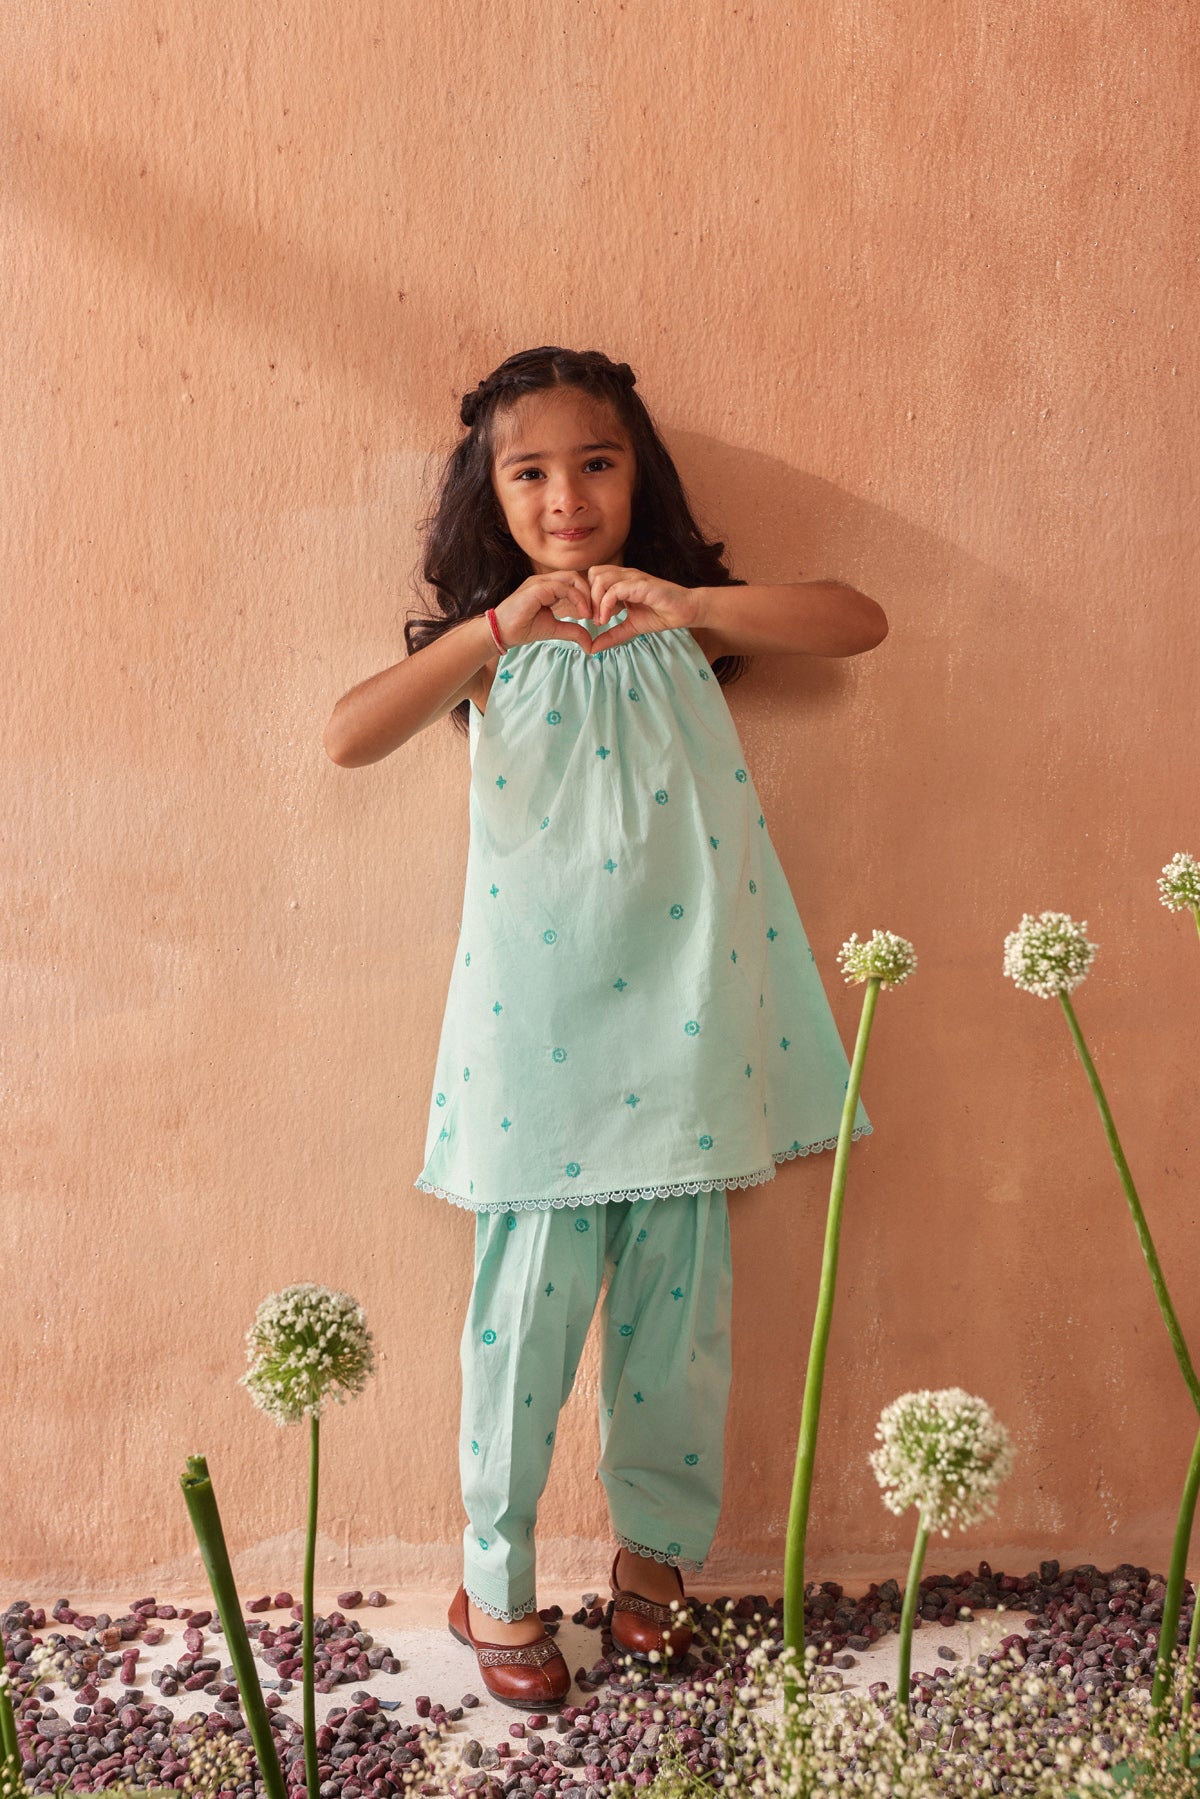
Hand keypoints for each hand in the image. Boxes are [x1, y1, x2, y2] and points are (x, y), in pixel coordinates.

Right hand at [494, 572, 596, 655]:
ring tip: (590, 614)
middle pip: (576, 576)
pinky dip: (576, 598)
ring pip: (571, 578)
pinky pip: (562, 587)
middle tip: (597, 613)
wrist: (500, 633)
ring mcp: (539, 582)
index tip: (595, 615)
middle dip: (590, 593)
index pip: (574, 582)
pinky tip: (582, 614)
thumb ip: (572, 631)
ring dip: (585, 595)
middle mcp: (544, 581)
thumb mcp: (554, 630)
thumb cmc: (521, 629)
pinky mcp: (536, 588)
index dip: (588, 596)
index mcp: (548, 587)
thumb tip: (590, 643)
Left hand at [585, 566, 701, 649]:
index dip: (588, 597)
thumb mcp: (631, 627)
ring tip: (600, 621)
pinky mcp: (640, 585)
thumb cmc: (661, 615)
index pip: (593, 578)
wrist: (685, 611)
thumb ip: (612, 635)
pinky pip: (615, 590)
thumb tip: (592, 648)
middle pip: (593, 574)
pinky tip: (607, 620)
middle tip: (593, 618)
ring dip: (595, 602)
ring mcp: (633, 578)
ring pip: (600, 579)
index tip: (591, 618)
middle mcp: (625, 575)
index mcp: (621, 581)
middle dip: (588, 597)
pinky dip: (605, 606)